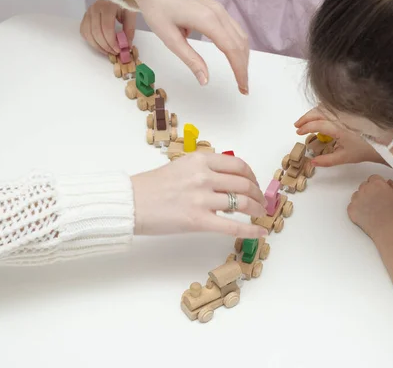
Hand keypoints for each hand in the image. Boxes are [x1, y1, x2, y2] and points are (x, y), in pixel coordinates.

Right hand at [80, 0, 136, 54]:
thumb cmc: (123, 4)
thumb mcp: (130, 14)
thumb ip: (129, 29)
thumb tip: (126, 45)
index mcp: (107, 6)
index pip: (106, 28)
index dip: (111, 41)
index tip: (118, 49)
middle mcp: (94, 8)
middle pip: (96, 33)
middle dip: (106, 46)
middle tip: (114, 52)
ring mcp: (88, 13)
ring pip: (88, 34)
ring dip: (98, 46)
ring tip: (108, 51)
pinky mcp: (85, 17)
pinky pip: (84, 33)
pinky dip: (91, 42)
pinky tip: (100, 45)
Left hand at [123, 0, 248, 93]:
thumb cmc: (157, 7)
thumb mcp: (170, 39)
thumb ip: (191, 60)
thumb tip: (205, 80)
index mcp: (207, 20)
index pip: (232, 49)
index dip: (240, 71)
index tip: (242, 87)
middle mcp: (217, 13)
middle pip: (240, 44)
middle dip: (244, 67)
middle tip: (243, 87)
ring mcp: (218, 9)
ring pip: (240, 36)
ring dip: (243, 57)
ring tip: (240, 75)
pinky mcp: (215, 9)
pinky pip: (235, 29)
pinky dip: (238, 45)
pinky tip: (235, 56)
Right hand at [130, 153, 267, 236]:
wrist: (131, 203)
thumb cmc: (152, 186)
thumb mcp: (181, 167)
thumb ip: (204, 170)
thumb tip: (227, 181)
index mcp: (200, 161)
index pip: (238, 165)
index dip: (252, 176)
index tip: (254, 183)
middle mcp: (204, 177)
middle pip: (244, 184)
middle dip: (257, 194)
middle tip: (260, 201)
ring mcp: (202, 199)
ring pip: (242, 203)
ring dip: (256, 209)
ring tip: (260, 214)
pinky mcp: (198, 221)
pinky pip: (232, 227)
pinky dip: (251, 230)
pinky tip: (261, 232)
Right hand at [294, 107, 383, 166]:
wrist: (383, 143)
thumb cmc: (364, 150)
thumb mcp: (344, 158)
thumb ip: (326, 160)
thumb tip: (312, 162)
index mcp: (338, 128)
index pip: (317, 124)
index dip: (305, 127)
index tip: (298, 133)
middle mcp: (341, 117)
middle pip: (318, 112)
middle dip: (305, 118)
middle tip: (297, 125)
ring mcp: (345, 112)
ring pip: (324, 107)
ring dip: (312, 112)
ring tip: (305, 121)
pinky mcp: (349, 111)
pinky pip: (332, 106)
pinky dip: (322, 109)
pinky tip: (319, 115)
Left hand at [347, 175, 392, 238]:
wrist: (387, 228)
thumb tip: (388, 182)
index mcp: (376, 183)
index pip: (373, 178)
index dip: (378, 184)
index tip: (380, 190)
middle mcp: (364, 189)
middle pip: (364, 185)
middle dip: (369, 190)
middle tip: (376, 200)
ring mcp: (356, 199)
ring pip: (357, 194)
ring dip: (362, 198)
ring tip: (371, 207)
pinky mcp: (351, 209)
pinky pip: (352, 205)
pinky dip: (357, 208)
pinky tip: (365, 213)